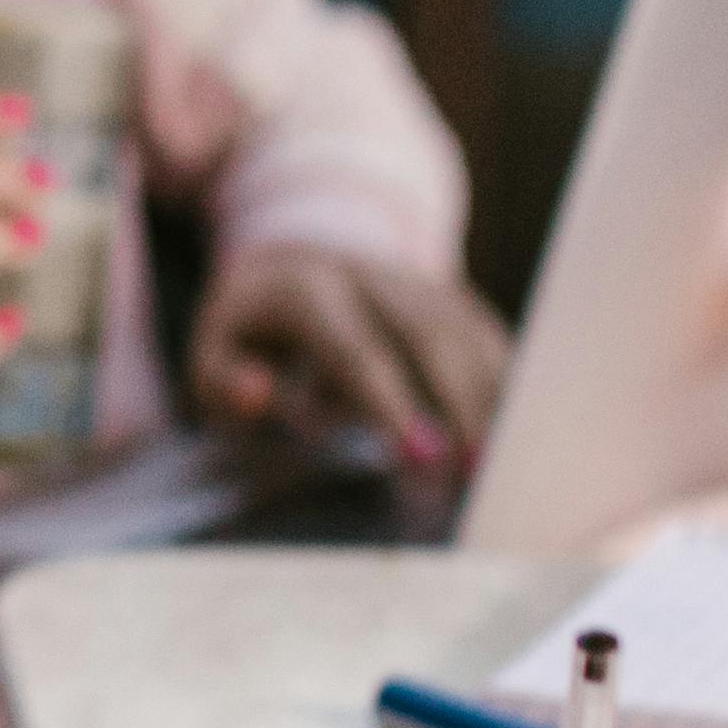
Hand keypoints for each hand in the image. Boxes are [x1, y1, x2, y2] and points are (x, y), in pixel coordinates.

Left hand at [191, 237, 509, 473]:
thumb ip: (223, 379)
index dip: (391, 402)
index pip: (355, 348)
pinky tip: (514, 437)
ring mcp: (419, 281)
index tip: (420, 456)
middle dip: (458, 403)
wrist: (296, 255)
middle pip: (430, 335)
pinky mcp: (452, 298)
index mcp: (307, 287)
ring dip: (491, 399)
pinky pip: (488, 338)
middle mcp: (372, 275)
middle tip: (473, 471)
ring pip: (469, 334)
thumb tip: (256, 394)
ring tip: (498, 466)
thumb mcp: (213, 352)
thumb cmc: (253, 331)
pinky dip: (506, 385)